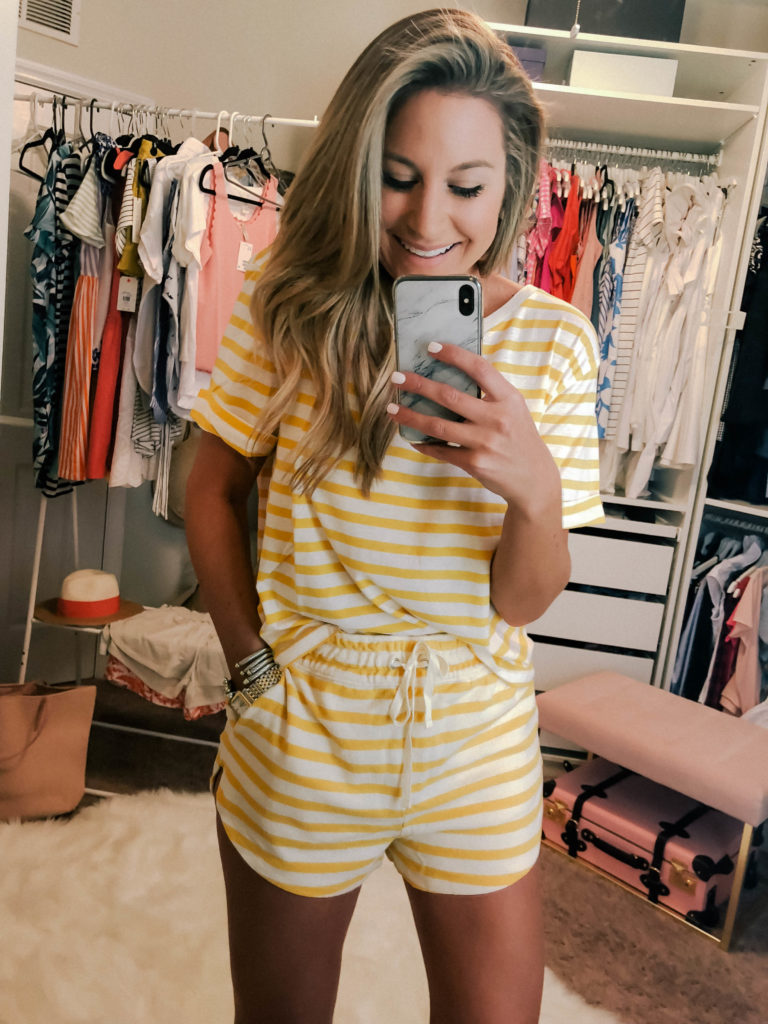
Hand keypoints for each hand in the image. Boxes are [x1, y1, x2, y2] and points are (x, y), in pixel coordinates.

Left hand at [387, 341, 560, 512]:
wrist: (534, 478)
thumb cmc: (519, 438)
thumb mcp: (514, 410)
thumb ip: (490, 394)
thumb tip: (450, 376)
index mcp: (508, 399)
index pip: (479, 368)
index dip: (454, 355)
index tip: (431, 347)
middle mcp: (497, 418)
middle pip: (450, 396)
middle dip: (418, 385)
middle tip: (397, 378)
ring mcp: (485, 442)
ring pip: (438, 425)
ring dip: (410, 416)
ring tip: (392, 409)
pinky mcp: (475, 463)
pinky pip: (441, 450)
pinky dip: (424, 443)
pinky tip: (412, 437)